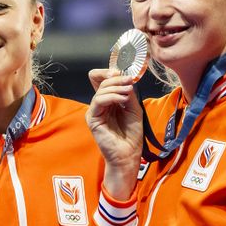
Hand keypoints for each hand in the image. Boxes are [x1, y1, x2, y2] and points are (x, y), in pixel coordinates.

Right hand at [86, 69, 143, 200]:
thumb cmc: (132, 134)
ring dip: (116, 87)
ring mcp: (94, 111)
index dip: (110, 71)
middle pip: (99, 80)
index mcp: (108, 99)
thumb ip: (127, 93)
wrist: (128, 154)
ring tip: (129, 90)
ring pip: (100, 89)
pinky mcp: (92, 118)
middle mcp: (99, 103)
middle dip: (115, 77)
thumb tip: (124, 78)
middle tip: (129, 79)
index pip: (102, 78)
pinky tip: (123, 99)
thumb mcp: (133, 108)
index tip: (126, 71)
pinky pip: (98, 101)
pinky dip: (111, 96)